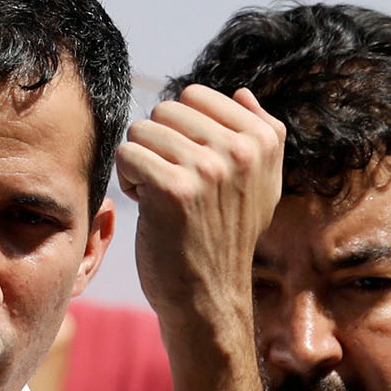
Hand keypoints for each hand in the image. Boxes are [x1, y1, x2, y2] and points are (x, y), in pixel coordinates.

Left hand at [116, 85, 284, 328]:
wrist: (209, 297)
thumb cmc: (225, 237)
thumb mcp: (261, 185)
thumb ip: (258, 135)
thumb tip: (242, 92)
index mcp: (264, 140)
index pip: (195, 96)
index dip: (183, 129)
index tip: (195, 166)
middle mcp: (241, 151)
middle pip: (165, 109)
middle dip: (158, 144)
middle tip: (174, 185)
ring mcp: (208, 169)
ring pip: (141, 130)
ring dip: (142, 163)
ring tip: (162, 197)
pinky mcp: (173, 190)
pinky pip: (127, 154)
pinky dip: (127, 181)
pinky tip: (148, 207)